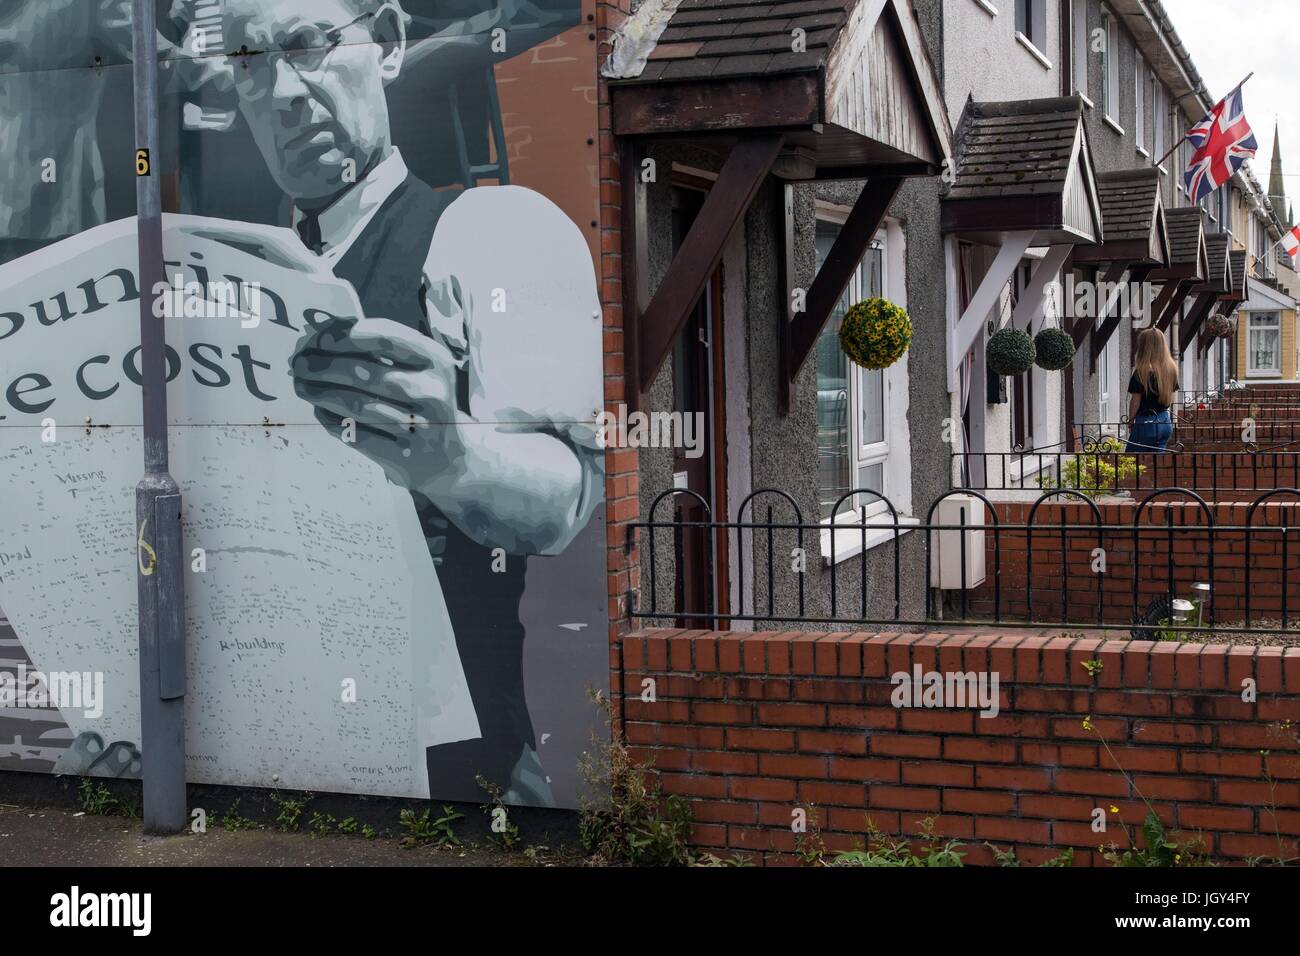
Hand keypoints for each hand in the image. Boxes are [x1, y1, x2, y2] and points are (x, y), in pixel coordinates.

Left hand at [290, 316, 467, 493]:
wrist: (451, 459)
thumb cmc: (424, 402)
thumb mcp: (419, 369)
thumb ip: (382, 350)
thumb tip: (323, 336)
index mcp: (436, 360)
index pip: (385, 338)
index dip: (345, 335)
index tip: (318, 338)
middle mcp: (432, 391)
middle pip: (364, 373)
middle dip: (323, 366)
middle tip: (298, 363)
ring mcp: (420, 427)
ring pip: (356, 405)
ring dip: (320, 393)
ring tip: (301, 386)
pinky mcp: (404, 456)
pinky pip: (356, 435)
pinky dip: (331, 421)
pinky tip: (319, 411)